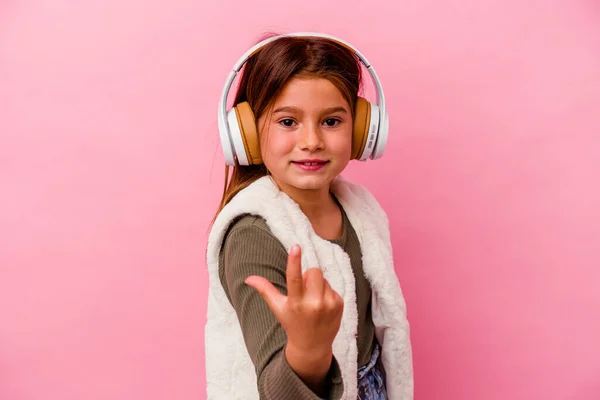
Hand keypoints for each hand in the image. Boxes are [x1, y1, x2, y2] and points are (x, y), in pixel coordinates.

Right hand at [245, 244, 343, 389]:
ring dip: (317, 285)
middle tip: (304, 291)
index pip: (295, 278)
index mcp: (295, 303)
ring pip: (323, 278)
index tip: (296, 246)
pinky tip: (322, 306)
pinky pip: (332, 286)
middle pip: (313, 271)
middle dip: (308, 276)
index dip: (294, 261)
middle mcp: (313, 304)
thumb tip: (248, 278)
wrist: (312, 346)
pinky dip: (326, 293)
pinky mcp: (339, 304)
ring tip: (313, 301)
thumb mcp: (278, 308)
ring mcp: (328, 305)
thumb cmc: (292, 323)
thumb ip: (265, 290)